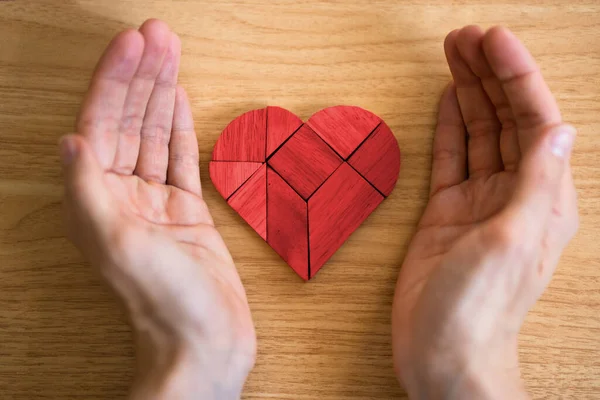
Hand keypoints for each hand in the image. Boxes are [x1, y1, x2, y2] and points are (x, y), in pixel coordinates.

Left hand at [60, 20, 255, 398]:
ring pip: (156, 135)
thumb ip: (89, 189)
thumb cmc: (164, 301)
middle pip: (130, 122)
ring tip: (170, 53)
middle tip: (158, 35)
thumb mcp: (118, 242)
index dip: (117, 82)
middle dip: (143, 76)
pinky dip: (180, 128)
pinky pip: (181, 159)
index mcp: (97, 200)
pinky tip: (179, 102)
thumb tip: (71, 139)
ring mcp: (156, 202)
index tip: (135, 46)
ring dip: (162, 93)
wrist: (205, 342)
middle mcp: (122, 196)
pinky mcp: (187, 212)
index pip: (103, 125)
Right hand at [392, 26, 577, 398]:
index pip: (534, 122)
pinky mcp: (447, 212)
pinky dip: (451, 128)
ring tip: (455, 55)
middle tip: (466, 37)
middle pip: (505, 120)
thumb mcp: (513, 240)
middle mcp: (515, 194)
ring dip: (469, 93)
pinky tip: (449, 102)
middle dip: (489, 76)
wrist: (443, 352)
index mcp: (543, 199)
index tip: (493, 41)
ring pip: (478, 134)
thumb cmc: (480, 308)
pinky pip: (452, 159)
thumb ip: (536, 183)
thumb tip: (559, 128)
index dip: (515, 78)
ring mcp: (479, 202)